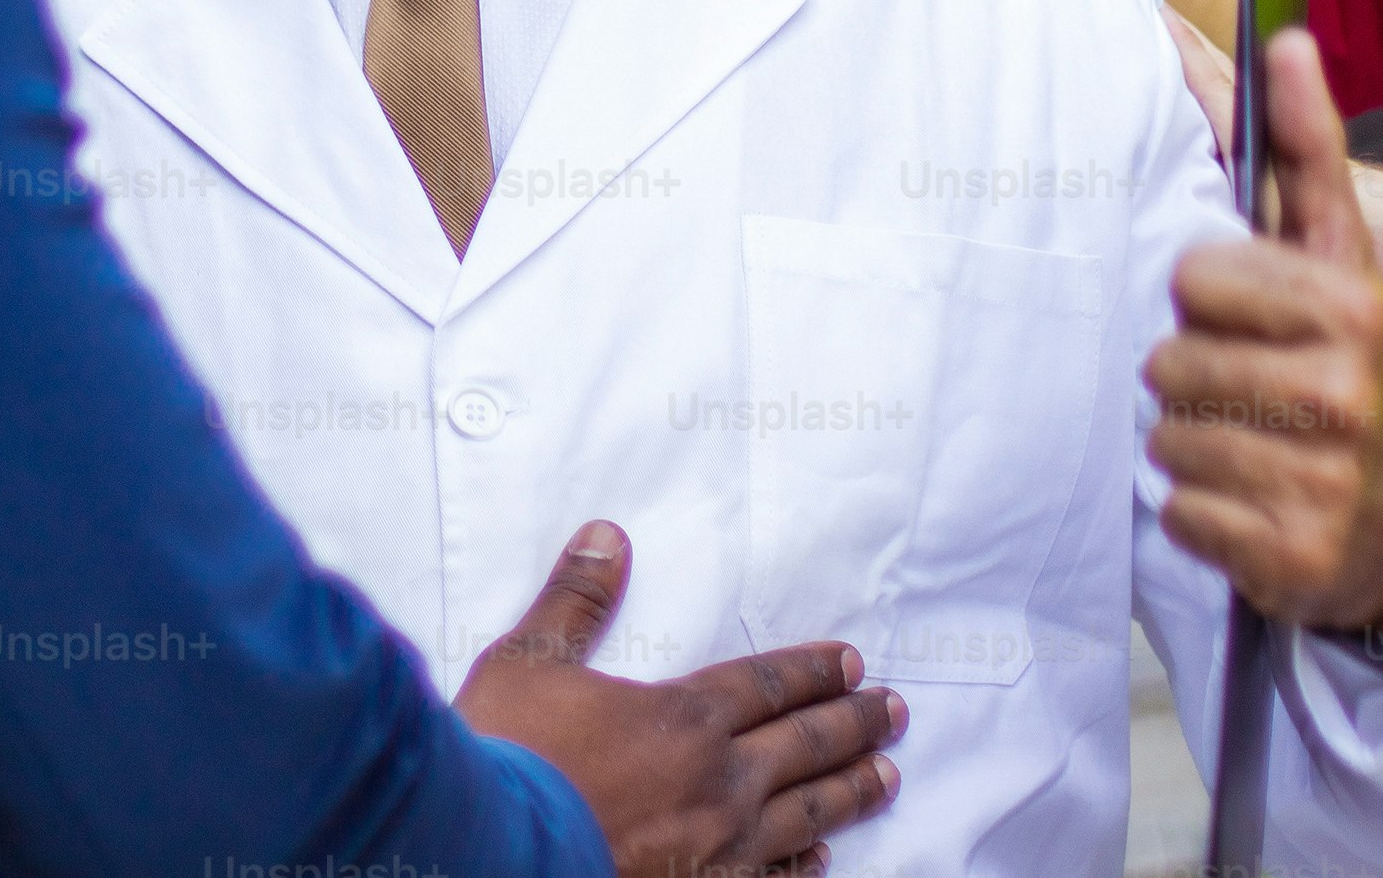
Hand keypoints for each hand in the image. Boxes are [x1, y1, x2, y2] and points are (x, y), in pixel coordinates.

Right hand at [455, 521, 903, 875]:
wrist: (488, 852)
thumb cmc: (507, 757)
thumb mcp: (527, 663)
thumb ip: (576, 602)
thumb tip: (608, 537)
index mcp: (682, 718)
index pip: (766, 685)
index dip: (811, 671)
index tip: (851, 662)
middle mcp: (717, 782)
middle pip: (804, 746)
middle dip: (853, 723)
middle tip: (894, 711)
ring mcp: (716, 849)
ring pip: (805, 813)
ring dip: (851, 791)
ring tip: (888, 777)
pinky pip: (772, 877)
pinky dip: (805, 864)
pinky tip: (823, 857)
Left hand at [1145, 31, 1382, 633]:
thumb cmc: (1348, 365)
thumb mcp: (1337, 254)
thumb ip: (1306, 148)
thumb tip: (1286, 37)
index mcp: (1352, 306)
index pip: (1191, 276)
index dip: (1209, 298)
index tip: (1254, 318)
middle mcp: (1345, 394)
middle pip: (1168, 363)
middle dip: (1193, 376)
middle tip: (1252, 391)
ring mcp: (1324, 485)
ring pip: (1167, 440)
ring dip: (1194, 444)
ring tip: (1255, 445)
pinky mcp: (1292, 561)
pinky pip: (1181, 514)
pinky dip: (1202, 515)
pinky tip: (1253, 504)